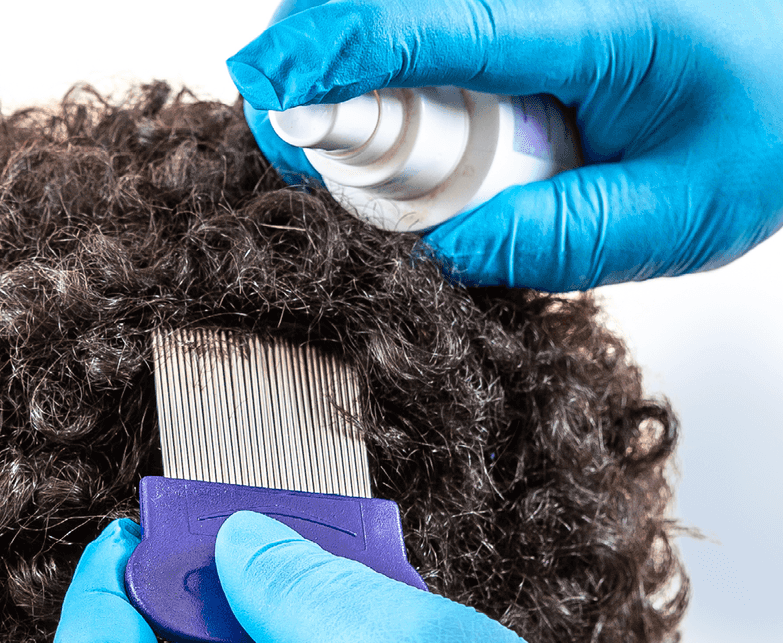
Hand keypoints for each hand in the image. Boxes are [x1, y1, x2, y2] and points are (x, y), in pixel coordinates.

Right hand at [229, 0, 782, 289]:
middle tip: (278, 121)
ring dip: (342, 45)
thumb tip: (441, 254)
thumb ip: (567, 236)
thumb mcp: (688, 210)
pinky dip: (378, 44)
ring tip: (308, 112)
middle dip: (315, 52)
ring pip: (398, 0)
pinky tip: (359, 88)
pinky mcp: (522, 6)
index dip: (334, 54)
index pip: (430, 22)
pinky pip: (425, 15)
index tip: (273, 97)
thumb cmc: (769, 122)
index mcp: (599, 19)